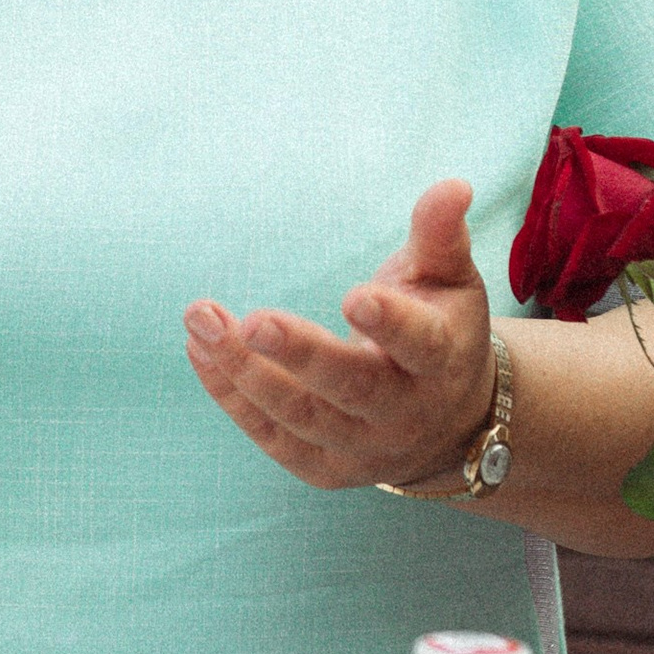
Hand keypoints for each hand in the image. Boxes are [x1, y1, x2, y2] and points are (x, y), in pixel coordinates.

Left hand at [185, 180, 493, 492]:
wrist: (448, 422)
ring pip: (301, 416)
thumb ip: (441, 235)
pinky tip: (200, 352)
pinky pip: (272, 436)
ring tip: (202, 322)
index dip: (390, 323)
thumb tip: (453, 185)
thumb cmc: (442, 329)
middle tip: (254, 320)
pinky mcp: (324, 468)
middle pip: (351, 388)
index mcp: (443, 361)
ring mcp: (363, 448)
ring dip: (245, 371)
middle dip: (301, 356)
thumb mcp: (450, 281)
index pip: (420, 345)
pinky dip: (232, 397)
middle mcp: (405, 413)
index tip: (354, 295)